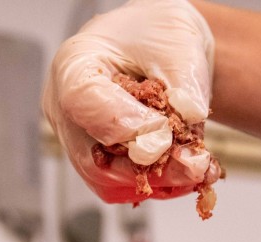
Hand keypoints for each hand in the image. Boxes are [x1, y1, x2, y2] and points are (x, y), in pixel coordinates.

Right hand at [42, 0, 221, 203]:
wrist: (159, 47)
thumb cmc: (156, 34)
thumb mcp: (179, 44)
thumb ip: (185, 83)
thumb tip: (190, 123)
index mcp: (73, 65)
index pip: (82, 101)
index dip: (123, 123)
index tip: (163, 131)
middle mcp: (65, 109)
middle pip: (92, 158)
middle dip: (147, 168)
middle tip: (193, 165)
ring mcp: (77, 140)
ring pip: (106, 182)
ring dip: (156, 182)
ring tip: (196, 168)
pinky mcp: (96, 162)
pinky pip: (120, 187)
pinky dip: (156, 185)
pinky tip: (185, 170)